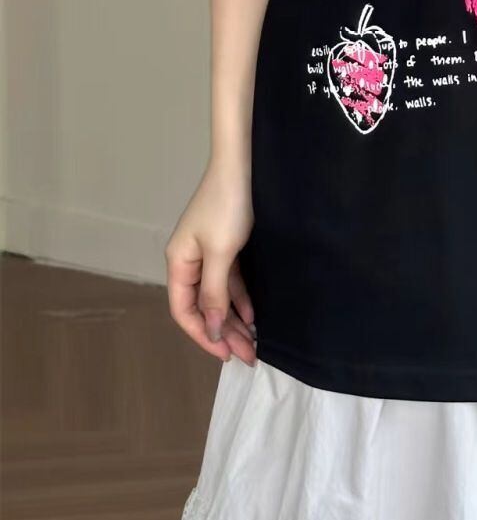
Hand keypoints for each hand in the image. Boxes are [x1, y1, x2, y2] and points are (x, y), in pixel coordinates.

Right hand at [165, 157, 256, 364]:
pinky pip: (231, 280)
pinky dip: (241, 298)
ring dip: (234, 319)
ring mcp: (209, 252)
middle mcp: (190, 260)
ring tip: (254, 342)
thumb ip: (214, 292)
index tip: (225, 354)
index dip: (202, 334)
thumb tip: (208, 327)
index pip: (184, 310)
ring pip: (219, 296)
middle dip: (224, 332)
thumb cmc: (228, 206)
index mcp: (179, 262)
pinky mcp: (227, 245)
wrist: (243, 164)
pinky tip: (254, 314)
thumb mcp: (221, 253)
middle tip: (248, 355)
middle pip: (203, 306)